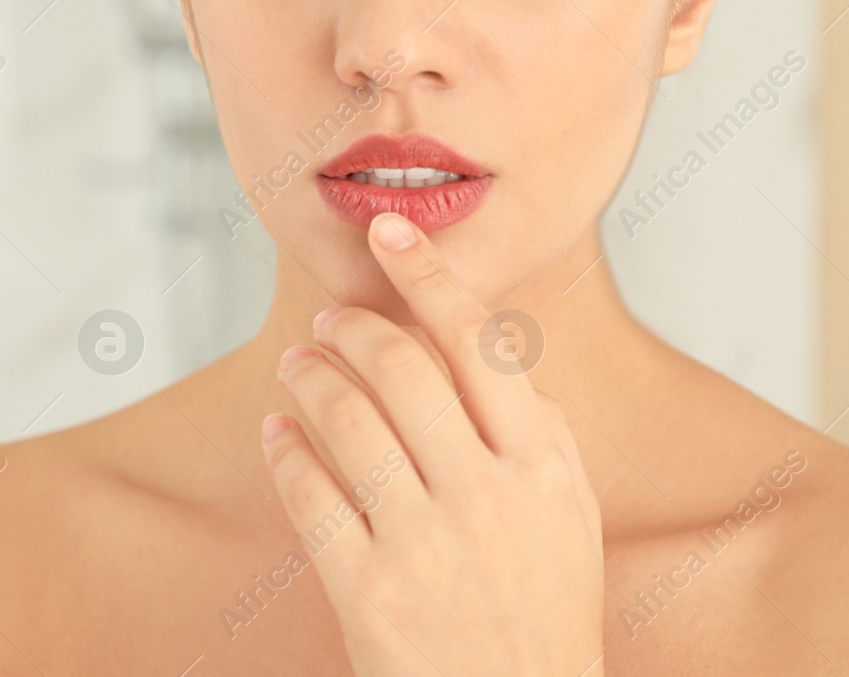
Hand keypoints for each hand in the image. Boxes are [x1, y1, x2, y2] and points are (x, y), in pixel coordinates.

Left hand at [262, 212, 604, 675]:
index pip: (479, 339)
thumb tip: (491, 356)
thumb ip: (541, 432)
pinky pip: (309, 496)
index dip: (425, 274)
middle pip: (400, 366)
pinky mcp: (369, 592)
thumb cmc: (544, 615)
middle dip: (349, 326)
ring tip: (296, 365)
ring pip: (346, 419)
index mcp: (542, 464)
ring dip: (308, 376)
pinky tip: (278, 433)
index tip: (385, 231)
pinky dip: (285, 450)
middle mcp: (488, 494)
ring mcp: (426, 544)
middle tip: (327, 319)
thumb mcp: (570, 519)